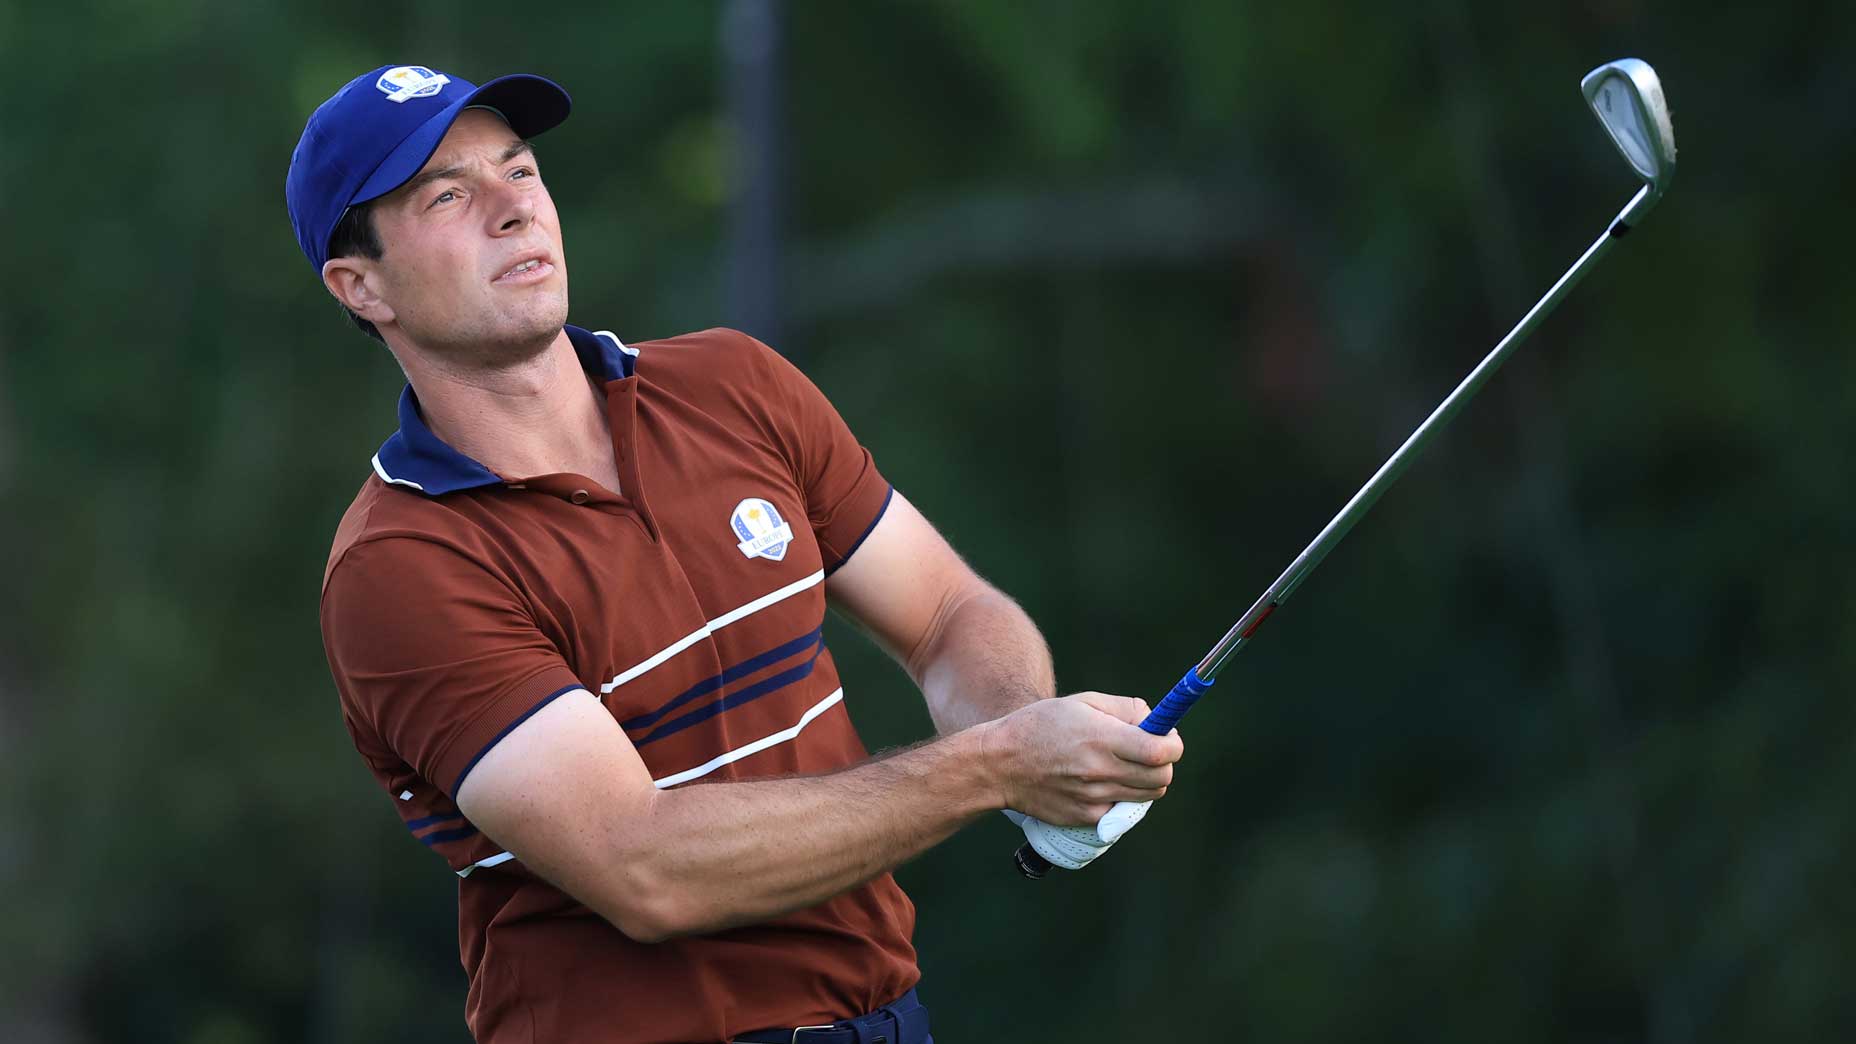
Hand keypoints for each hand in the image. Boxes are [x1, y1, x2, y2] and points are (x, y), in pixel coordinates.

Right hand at [980, 692, 1182, 827]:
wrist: (1001, 764)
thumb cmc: (1041, 725)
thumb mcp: (1082, 702)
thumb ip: (1125, 709)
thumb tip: (1155, 721)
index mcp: (1101, 739)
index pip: (1160, 751)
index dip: (1173, 745)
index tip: (1168, 738)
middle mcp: (1100, 772)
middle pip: (1161, 779)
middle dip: (1163, 763)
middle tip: (1149, 752)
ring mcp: (1094, 799)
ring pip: (1147, 797)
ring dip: (1146, 781)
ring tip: (1123, 765)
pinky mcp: (1087, 818)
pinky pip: (1122, 810)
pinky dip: (1122, 796)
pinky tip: (1102, 782)